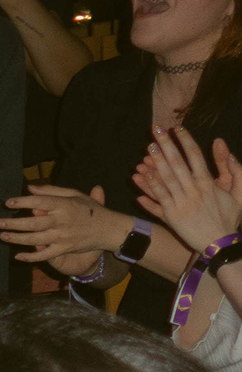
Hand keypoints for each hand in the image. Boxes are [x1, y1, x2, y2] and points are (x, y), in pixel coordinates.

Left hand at [0, 183, 124, 268]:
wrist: (109, 229)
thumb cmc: (90, 209)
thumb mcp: (74, 194)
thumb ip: (51, 191)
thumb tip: (30, 187)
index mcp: (63, 205)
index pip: (39, 202)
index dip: (22, 202)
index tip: (8, 203)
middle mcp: (61, 221)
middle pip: (33, 222)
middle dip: (13, 223)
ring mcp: (62, 237)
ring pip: (35, 239)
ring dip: (17, 238)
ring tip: (2, 236)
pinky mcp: (64, 249)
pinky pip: (45, 255)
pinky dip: (31, 257)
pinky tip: (18, 256)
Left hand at [134, 129, 241, 254]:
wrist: (220, 244)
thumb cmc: (229, 218)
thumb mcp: (239, 194)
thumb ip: (235, 170)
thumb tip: (226, 148)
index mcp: (208, 183)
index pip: (194, 156)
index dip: (185, 141)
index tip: (177, 128)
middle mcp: (193, 191)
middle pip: (177, 163)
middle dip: (166, 145)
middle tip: (156, 130)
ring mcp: (181, 203)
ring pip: (165, 179)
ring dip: (155, 163)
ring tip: (147, 148)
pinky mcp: (171, 216)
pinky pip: (158, 199)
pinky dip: (148, 187)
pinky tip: (139, 175)